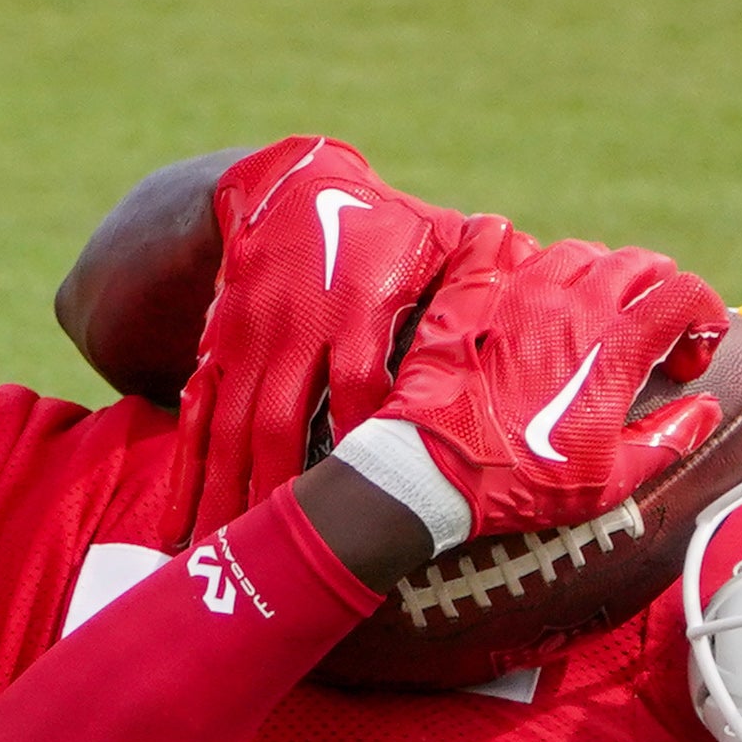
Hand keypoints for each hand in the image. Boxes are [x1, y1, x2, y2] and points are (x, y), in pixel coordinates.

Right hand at [171, 140, 483, 537]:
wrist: (290, 185)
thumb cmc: (387, 228)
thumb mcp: (440, 242)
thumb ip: (487, 286)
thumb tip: (556, 314)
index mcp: (359, 300)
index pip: (360, 381)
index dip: (364, 442)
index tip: (372, 502)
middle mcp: (297, 323)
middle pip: (282, 421)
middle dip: (280, 494)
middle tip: (284, 556)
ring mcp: (250, 339)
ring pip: (233, 427)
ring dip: (228, 495)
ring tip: (225, 555)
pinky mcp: (221, 349)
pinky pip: (200, 414)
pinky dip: (189, 469)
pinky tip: (184, 521)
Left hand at [331, 228, 729, 548]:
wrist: (434, 470)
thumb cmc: (524, 481)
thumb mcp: (611, 479)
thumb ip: (667, 438)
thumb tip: (703, 409)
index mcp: (615, 346)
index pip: (686, 294)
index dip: (703, 319)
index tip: (685, 357)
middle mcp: (573, 304)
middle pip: (636, 262)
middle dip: (656, 289)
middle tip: (645, 328)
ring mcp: (518, 289)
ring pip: (576, 251)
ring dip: (596, 272)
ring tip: (588, 308)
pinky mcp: (472, 289)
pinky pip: (495, 237)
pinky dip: (513, 244)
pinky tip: (519, 269)